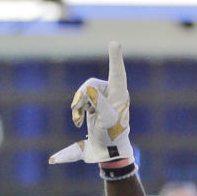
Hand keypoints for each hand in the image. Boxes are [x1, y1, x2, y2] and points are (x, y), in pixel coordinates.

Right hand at [49, 42, 132, 165]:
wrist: (106, 152)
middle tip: (82, 112)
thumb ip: (98, 101)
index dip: (115, 58)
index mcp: (119, 95)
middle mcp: (112, 93)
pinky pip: (81, 99)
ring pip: (84, 91)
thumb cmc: (110, 136)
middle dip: (82, 97)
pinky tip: (77, 121)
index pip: (117, 73)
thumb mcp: (106, 119)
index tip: (114, 43)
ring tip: (78, 120)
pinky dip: (77, 109)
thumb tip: (88, 90)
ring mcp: (103, 99)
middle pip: (90, 84)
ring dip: (78, 105)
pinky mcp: (95, 105)